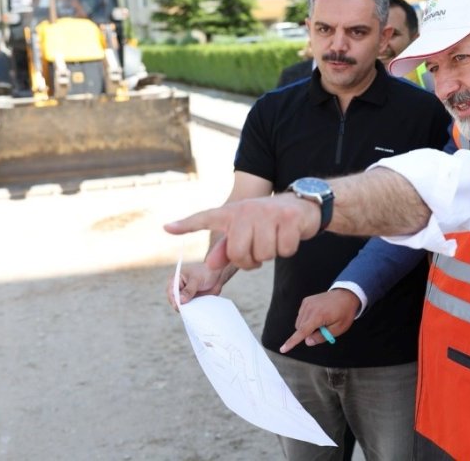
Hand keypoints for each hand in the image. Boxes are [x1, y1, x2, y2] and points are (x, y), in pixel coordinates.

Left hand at [163, 193, 320, 270]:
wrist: (302, 206)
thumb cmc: (269, 223)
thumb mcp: (246, 232)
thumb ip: (227, 248)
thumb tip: (211, 264)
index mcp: (232, 213)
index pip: (206, 218)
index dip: (187, 224)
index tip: (167, 228)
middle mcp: (247, 210)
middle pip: (239, 253)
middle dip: (250, 261)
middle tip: (258, 251)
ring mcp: (269, 213)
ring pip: (263, 254)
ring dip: (271, 255)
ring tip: (274, 240)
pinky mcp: (289, 218)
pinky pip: (284, 250)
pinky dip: (288, 250)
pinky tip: (288, 236)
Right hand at [165, 262, 226, 310]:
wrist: (216, 274)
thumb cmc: (204, 272)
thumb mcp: (196, 280)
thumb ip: (188, 290)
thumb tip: (180, 301)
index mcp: (176, 281)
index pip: (171, 293)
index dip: (174, 300)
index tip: (179, 306)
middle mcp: (178, 289)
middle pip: (175, 302)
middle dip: (181, 306)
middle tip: (187, 309)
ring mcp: (185, 296)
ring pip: (182, 306)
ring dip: (187, 309)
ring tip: (194, 310)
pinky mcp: (192, 301)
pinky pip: (190, 309)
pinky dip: (193, 311)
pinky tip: (197, 312)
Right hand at [279, 289, 359, 352]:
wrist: (346, 295)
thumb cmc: (344, 313)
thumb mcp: (338, 329)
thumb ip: (322, 337)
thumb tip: (307, 342)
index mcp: (318, 316)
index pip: (302, 332)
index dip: (292, 342)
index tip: (283, 349)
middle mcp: (309, 308)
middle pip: (300, 328)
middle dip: (308, 333)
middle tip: (323, 329)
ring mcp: (307, 303)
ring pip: (299, 323)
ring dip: (307, 327)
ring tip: (322, 321)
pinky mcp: (306, 301)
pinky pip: (301, 315)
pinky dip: (306, 319)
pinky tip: (318, 315)